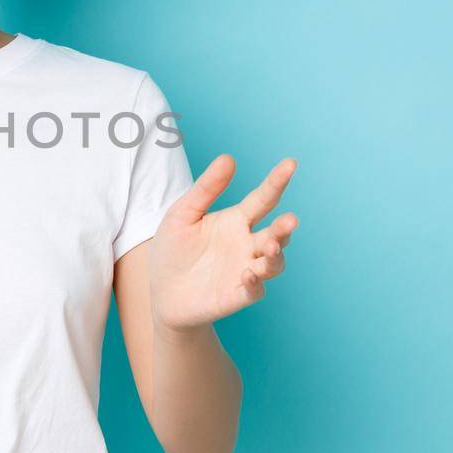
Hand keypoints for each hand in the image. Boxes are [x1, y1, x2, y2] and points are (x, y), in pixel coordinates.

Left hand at [148, 154, 298, 330]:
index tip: (291, 163)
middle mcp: (248, 244)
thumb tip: (228, 158)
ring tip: (270, 247)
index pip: (263, 199)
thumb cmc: (173, 249)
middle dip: (285, 228)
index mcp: (237, 220)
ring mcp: (246, 269)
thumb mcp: (183, 214)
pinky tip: (247, 273)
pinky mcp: (239, 294)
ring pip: (274, 262)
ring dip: (276, 255)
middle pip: (276, 233)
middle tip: (290, 220)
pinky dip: (255, 281)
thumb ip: (206, 188)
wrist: (161, 292)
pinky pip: (255, 289)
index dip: (277, 182)